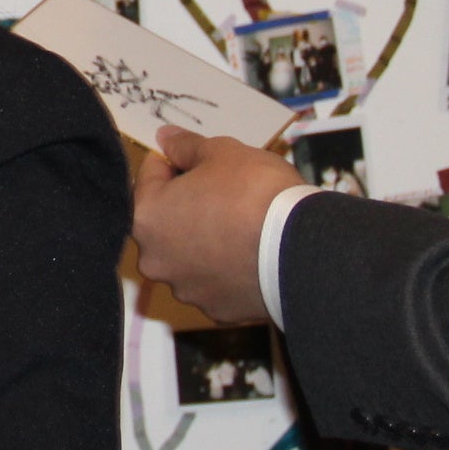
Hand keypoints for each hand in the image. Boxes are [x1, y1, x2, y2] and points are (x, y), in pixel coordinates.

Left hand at [131, 124, 305, 326]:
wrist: (303, 249)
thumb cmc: (255, 193)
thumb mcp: (222, 152)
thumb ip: (185, 146)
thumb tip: (165, 139)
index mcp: (145, 217)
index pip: (149, 176)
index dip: (176, 162)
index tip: (202, 161)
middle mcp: (155, 260)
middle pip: (165, 220)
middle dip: (187, 203)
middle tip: (224, 191)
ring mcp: (186, 289)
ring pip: (188, 254)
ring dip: (204, 239)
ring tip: (241, 224)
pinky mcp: (217, 310)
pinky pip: (215, 281)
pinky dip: (226, 268)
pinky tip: (249, 254)